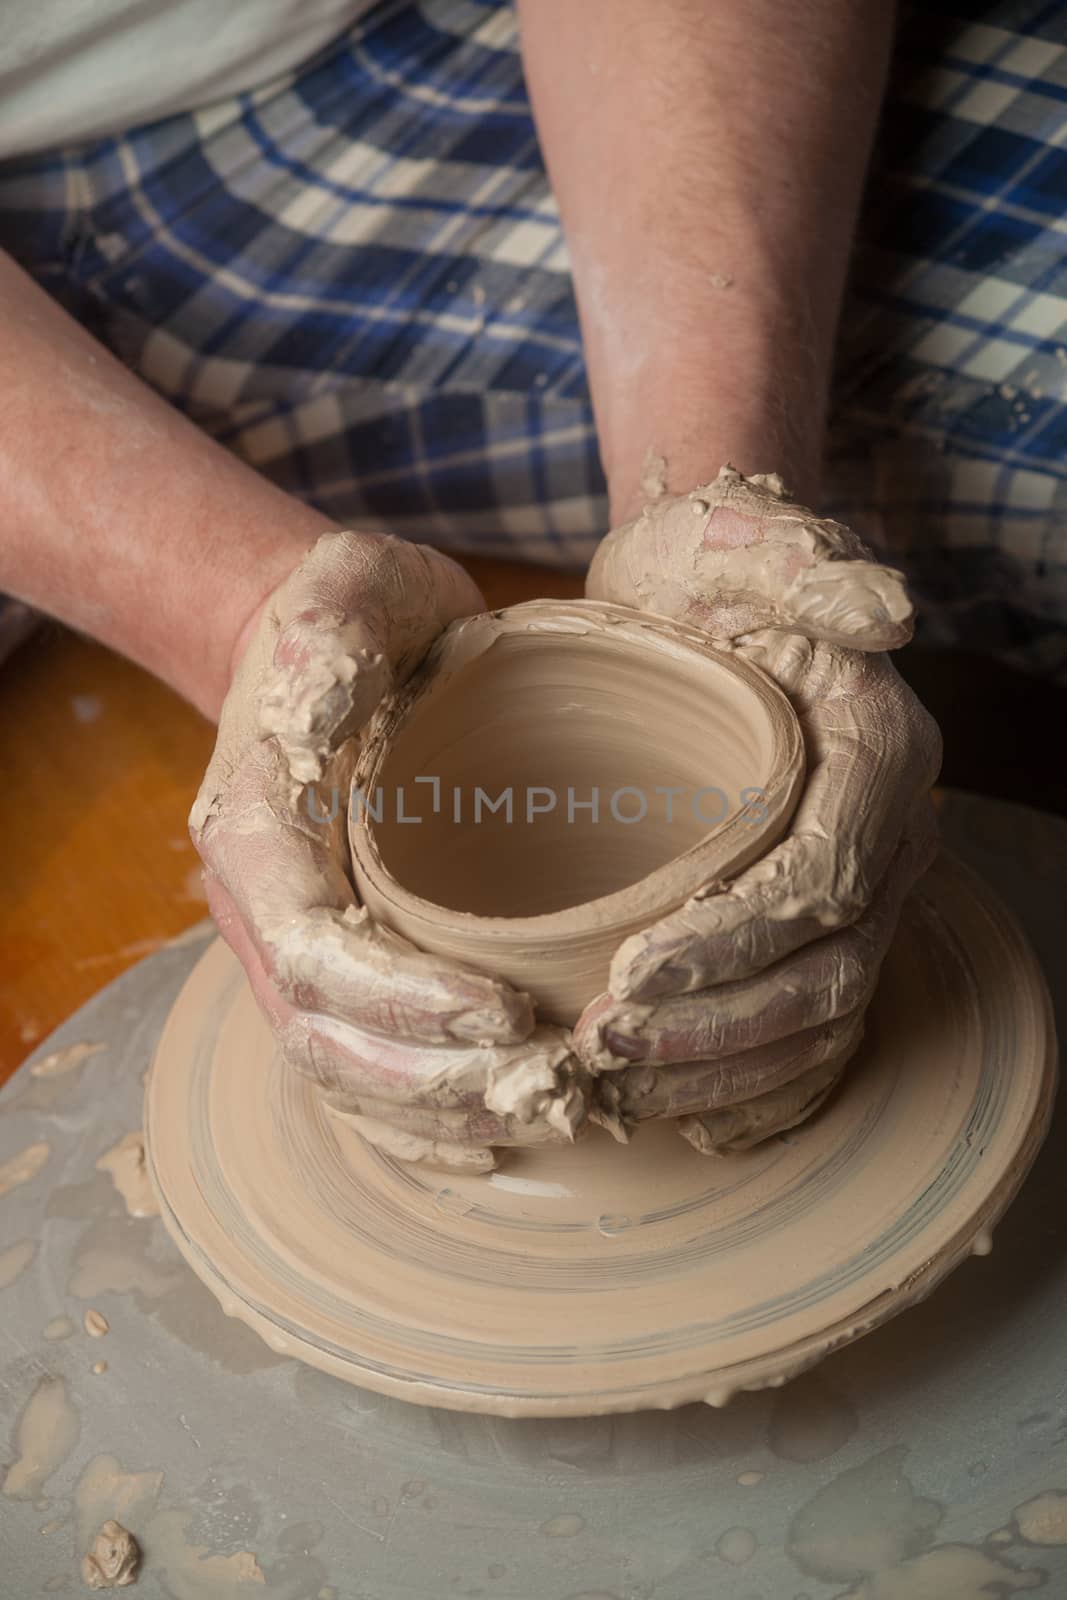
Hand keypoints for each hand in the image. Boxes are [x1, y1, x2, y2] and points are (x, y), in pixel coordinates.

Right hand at [191, 531, 585, 1173]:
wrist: (329, 639)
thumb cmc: (347, 611)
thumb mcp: (344, 586)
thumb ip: (326, 635)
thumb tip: (320, 710)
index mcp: (253, 832)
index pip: (313, 954)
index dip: (404, 1002)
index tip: (511, 1013)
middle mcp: (261, 908)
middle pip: (327, 1039)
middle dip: (437, 1081)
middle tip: (551, 1086)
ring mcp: (295, 943)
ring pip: (342, 1070)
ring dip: (437, 1112)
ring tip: (542, 1114)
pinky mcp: (341, 956)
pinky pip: (361, 1064)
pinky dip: (418, 1117)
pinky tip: (490, 1140)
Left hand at [575, 466, 941, 1152]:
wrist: (692, 595)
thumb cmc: (704, 568)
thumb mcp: (736, 540)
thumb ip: (802, 565)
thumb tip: (885, 614)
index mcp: (880, 752)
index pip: (823, 878)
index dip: (738, 942)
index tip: (632, 973)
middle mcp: (887, 833)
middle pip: (826, 970)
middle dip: (718, 1028)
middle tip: (603, 1049)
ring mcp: (856, 885)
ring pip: (818, 1015)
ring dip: (723, 1070)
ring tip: (616, 1088)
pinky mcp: (810, 917)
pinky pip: (812, 1026)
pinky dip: (760, 1085)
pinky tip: (689, 1115)